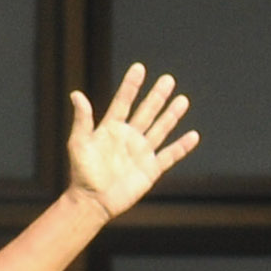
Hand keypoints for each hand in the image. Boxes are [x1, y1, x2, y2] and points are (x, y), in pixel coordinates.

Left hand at [68, 62, 199, 220]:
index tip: (139, 68)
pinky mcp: (151, 169)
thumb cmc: (81, 173)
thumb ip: (82, 119)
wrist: (91, 202)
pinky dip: (182, 147)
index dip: (131, 86)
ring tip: (183, 100)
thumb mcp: (79, 143)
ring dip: (171, 115)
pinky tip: (193, 136)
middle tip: (168, 79)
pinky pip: (170, 155)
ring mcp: (141, 153)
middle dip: (157, 96)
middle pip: (146, 112)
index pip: (123, 102)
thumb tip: (76, 94)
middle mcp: (128, 138)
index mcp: (110, 130)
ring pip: (160, 129)